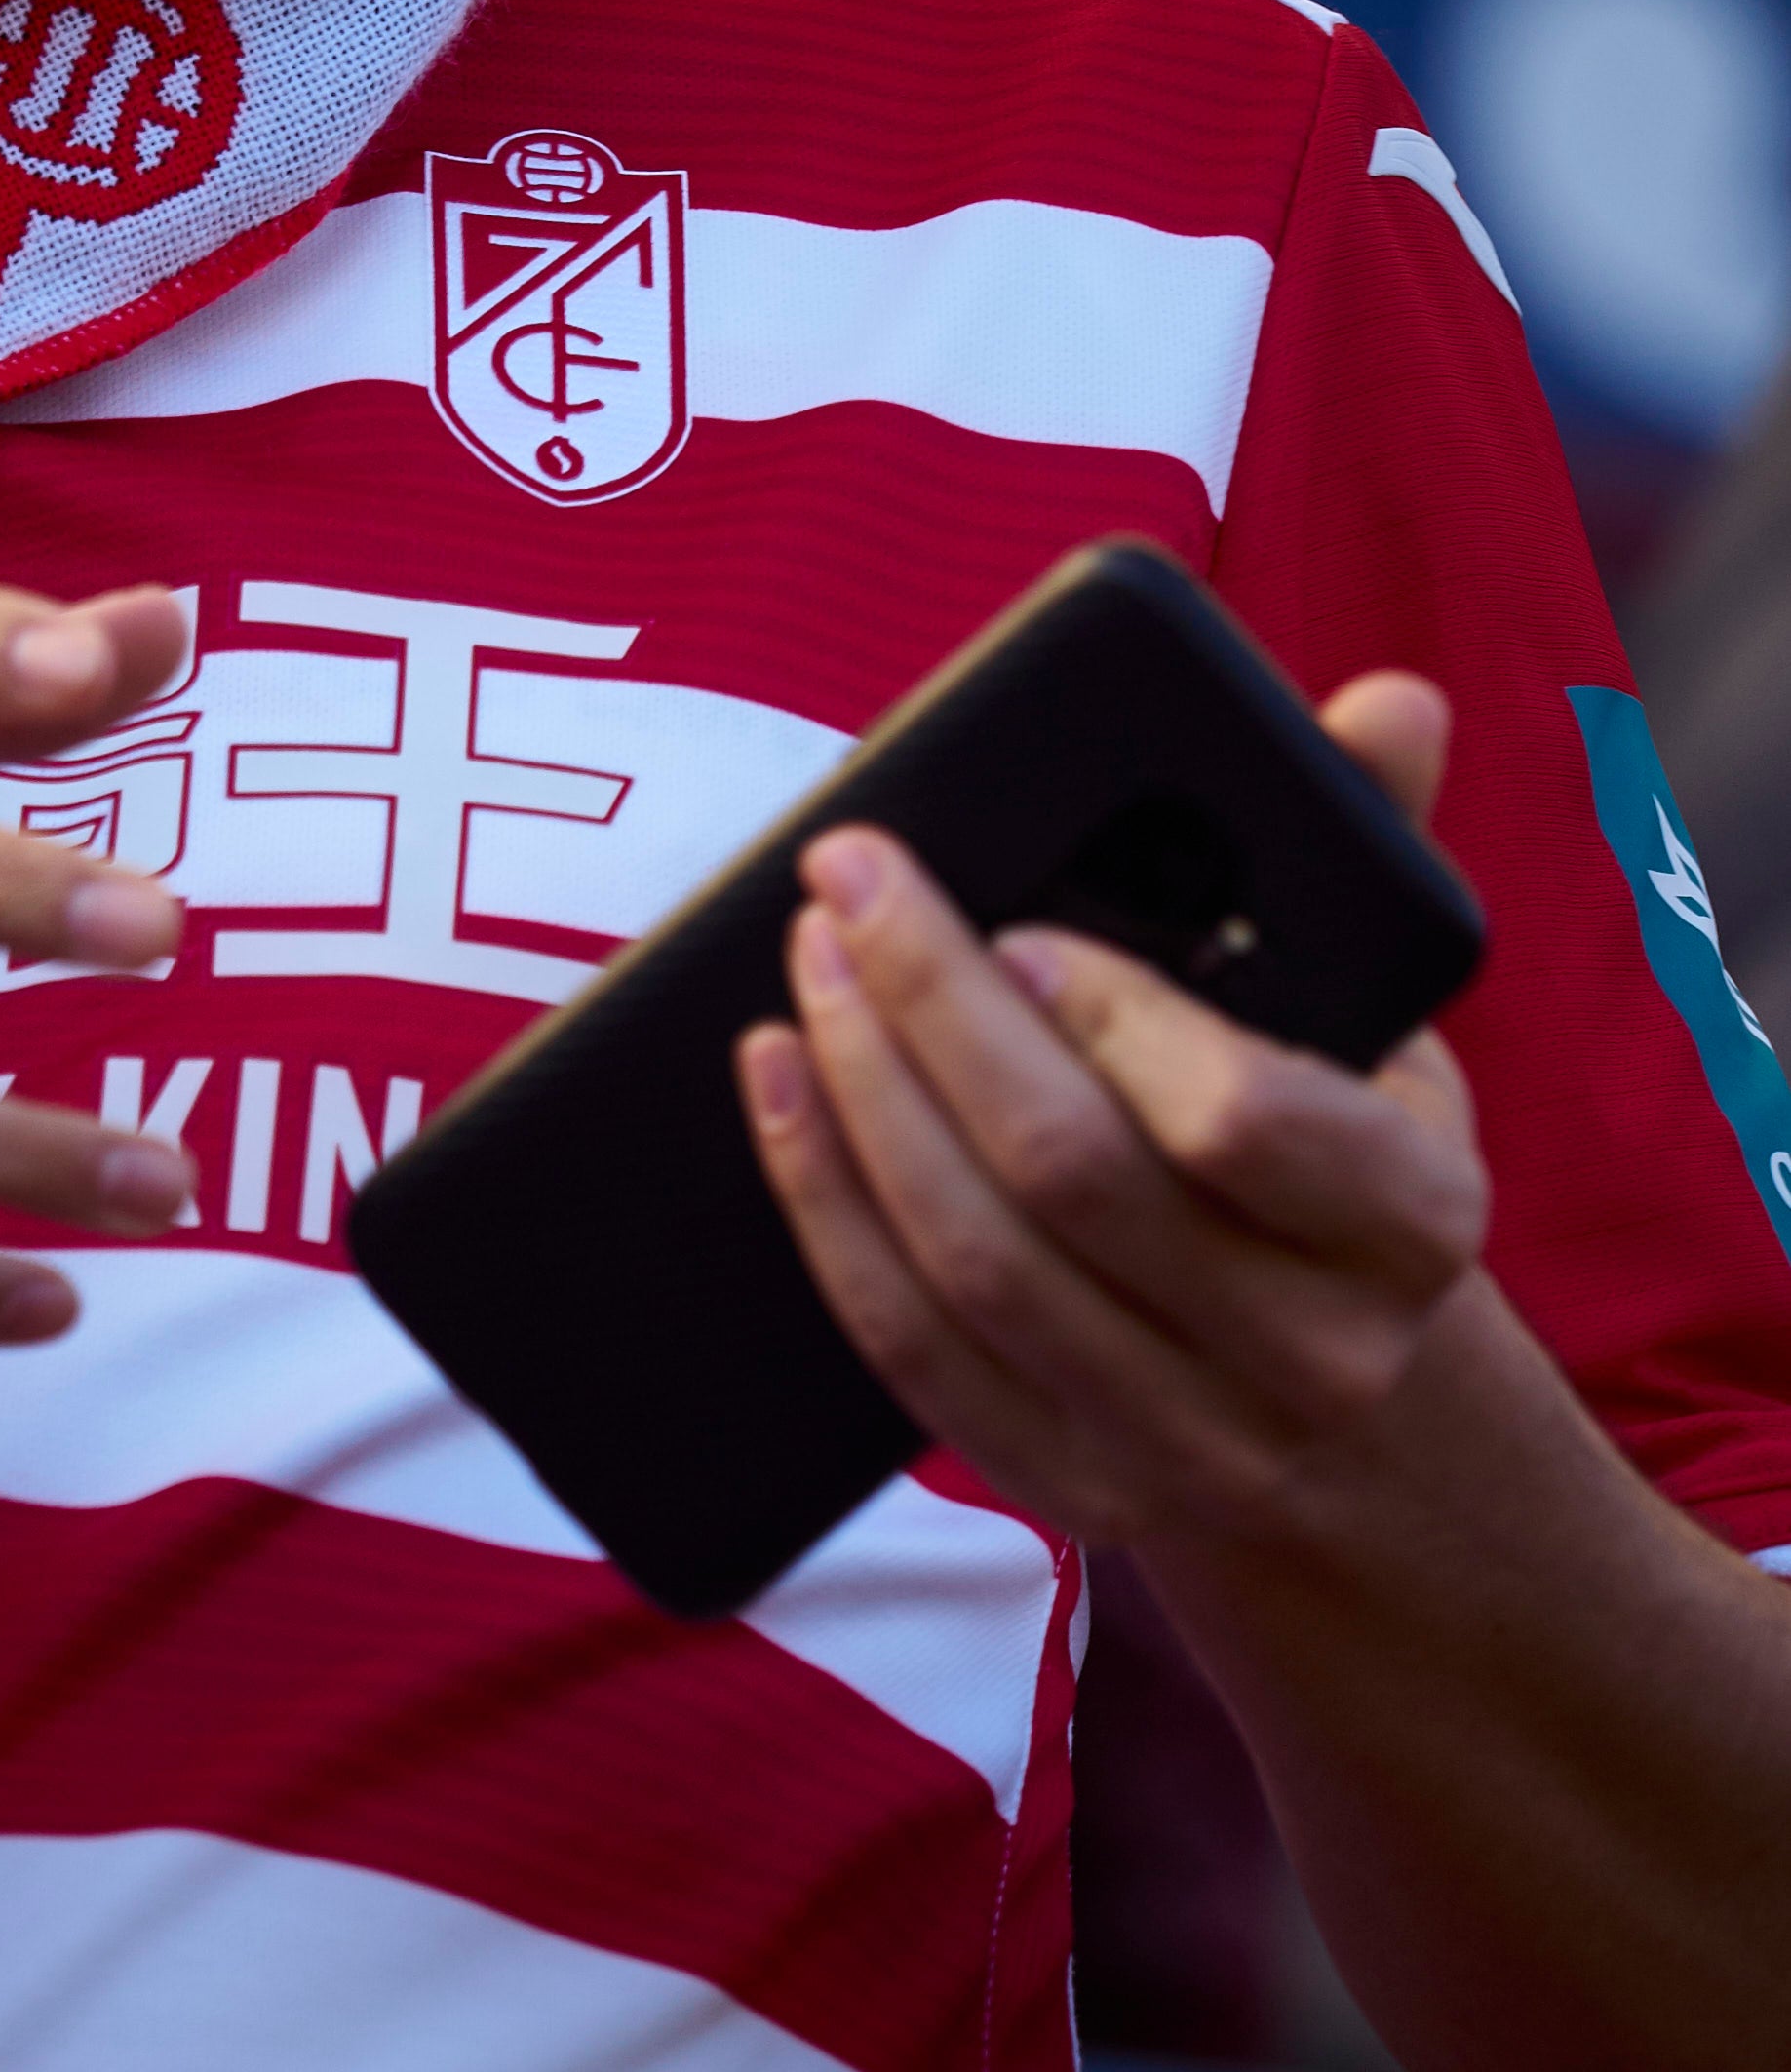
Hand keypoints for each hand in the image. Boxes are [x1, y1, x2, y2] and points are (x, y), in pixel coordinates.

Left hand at [732, 672, 1489, 1545]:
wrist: (1346, 1410)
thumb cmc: (1323, 1151)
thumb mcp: (1372, 1016)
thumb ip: (1362, 847)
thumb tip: (1385, 699)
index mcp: (1416, 1216)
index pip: (1243, 1119)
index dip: (1110, 1018)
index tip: (1008, 922)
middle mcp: (1321, 1353)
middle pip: (1073, 1178)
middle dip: (934, 1014)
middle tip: (846, 886)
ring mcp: (1194, 1445)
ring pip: (977, 1269)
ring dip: (861, 1104)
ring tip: (800, 972)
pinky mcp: (1076, 1493)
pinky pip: (913, 1357)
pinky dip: (826, 1214)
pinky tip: (776, 1093)